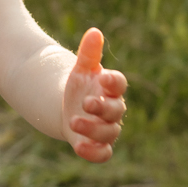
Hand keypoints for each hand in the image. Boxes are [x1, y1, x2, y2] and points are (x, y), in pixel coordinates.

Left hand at [62, 29, 126, 161]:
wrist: (68, 109)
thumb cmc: (80, 86)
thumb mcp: (81, 69)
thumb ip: (88, 53)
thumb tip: (94, 32)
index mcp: (111, 89)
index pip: (119, 85)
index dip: (114, 82)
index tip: (103, 77)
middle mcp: (112, 110)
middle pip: (116, 111)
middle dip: (102, 108)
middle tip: (86, 102)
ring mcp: (105, 128)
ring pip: (109, 133)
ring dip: (93, 129)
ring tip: (73, 121)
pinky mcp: (96, 145)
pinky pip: (103, 154)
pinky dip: (94, 153)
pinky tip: (80, 147)